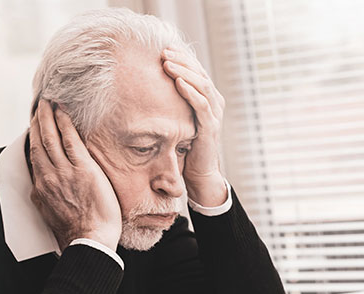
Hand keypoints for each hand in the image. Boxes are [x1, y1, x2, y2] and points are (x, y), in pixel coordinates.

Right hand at [29, 99, 121, 250]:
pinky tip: (63, 112)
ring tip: (48, 103)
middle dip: (38, 123)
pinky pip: (70, 140)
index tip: (34, 127)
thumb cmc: (75, 232)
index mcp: (41, 189)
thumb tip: (41, 187)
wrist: (89, 240)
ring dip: (49, 118)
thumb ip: (44, 196)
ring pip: (51, 138)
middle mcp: (48, 177)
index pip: (34, 157)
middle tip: (39, 107)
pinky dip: (65, 124)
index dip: (33, 139)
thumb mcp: (50, 213)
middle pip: (39, 143)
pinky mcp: (83, 169)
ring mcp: (64, 172)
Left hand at [161, 49, 228, 206]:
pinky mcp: (211, 127)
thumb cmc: (185, 146)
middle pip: (199, 73)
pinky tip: (178, 82)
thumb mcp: (177, 120)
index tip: (164, 48)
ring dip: (184, 71)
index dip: (181, 58)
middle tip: (164, 51)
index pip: (195, 70)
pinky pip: (202, 105)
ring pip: (201, 84)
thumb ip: (172, 104)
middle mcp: (214, 102)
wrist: (199, 173)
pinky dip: (190, 91)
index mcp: (206, 97)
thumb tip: (149, 89)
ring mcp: (214, 113)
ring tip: (167, 62)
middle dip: (181, 60)